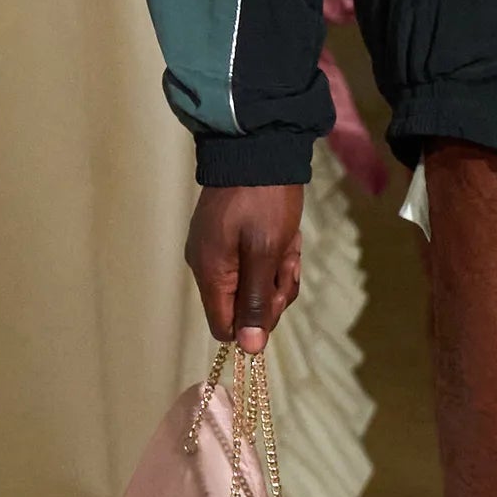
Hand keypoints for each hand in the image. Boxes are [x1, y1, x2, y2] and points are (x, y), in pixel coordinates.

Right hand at [187, 184, 304, 353]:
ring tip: (288, 242)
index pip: (225, 327)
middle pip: (243, 308)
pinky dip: (275, 254)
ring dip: (278, 269)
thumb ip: (256, 301)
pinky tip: (285, 234)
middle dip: (273, 289)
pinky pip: (255, 262)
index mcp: (209, 272)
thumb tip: (248, 350)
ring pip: (255, 285)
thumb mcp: (266, 252)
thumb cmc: (264, 200)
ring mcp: (219, 251)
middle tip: (287, 260)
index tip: (276, 292)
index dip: (255, 322)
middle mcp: (207, 266)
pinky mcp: (232, 238)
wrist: (260, 146)